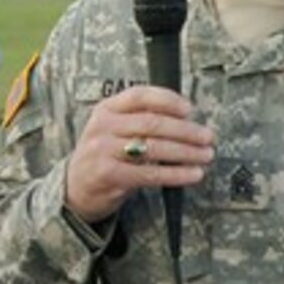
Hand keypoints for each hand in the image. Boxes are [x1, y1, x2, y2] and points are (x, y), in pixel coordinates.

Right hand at [64, 85, 214, 222]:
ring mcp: (103, 150)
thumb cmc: (104, 155)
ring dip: (186, 152)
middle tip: (208, 136)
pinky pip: (150, 173)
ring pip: (154, 147)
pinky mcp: (109, 175)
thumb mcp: (112, 129)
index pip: (139, 96)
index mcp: (105, 109)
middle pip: (152, 123)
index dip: (168, 100)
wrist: (75, 188)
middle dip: (186, 130)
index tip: (190, 109)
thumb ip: (138, 119)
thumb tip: (185, 118)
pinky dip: (176, 173)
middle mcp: (103, 126)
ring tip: (206, 155)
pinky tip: (192, 174)